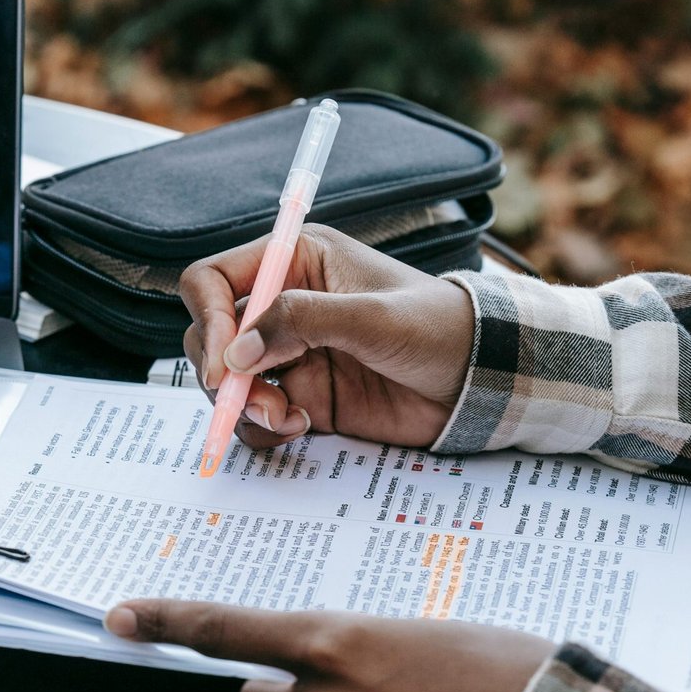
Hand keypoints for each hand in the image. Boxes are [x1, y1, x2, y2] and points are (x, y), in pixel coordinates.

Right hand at [180, 224, 474, 451]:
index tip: (224, 364)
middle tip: (256, 400)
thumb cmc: (438, 328)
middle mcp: (283, 306)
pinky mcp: (301, 397)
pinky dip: (263, 429)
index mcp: (296, 262)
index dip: (210, 318)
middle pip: (211, 335)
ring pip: (227, 382)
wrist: (480, 383)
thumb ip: (302, 322)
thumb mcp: (373, 318)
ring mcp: (289, 355)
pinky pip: (254, 417)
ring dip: (244, 405)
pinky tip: (302, 426)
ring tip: (288, 418)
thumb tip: (237, 352)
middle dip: (224, 373)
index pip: (215, 280)